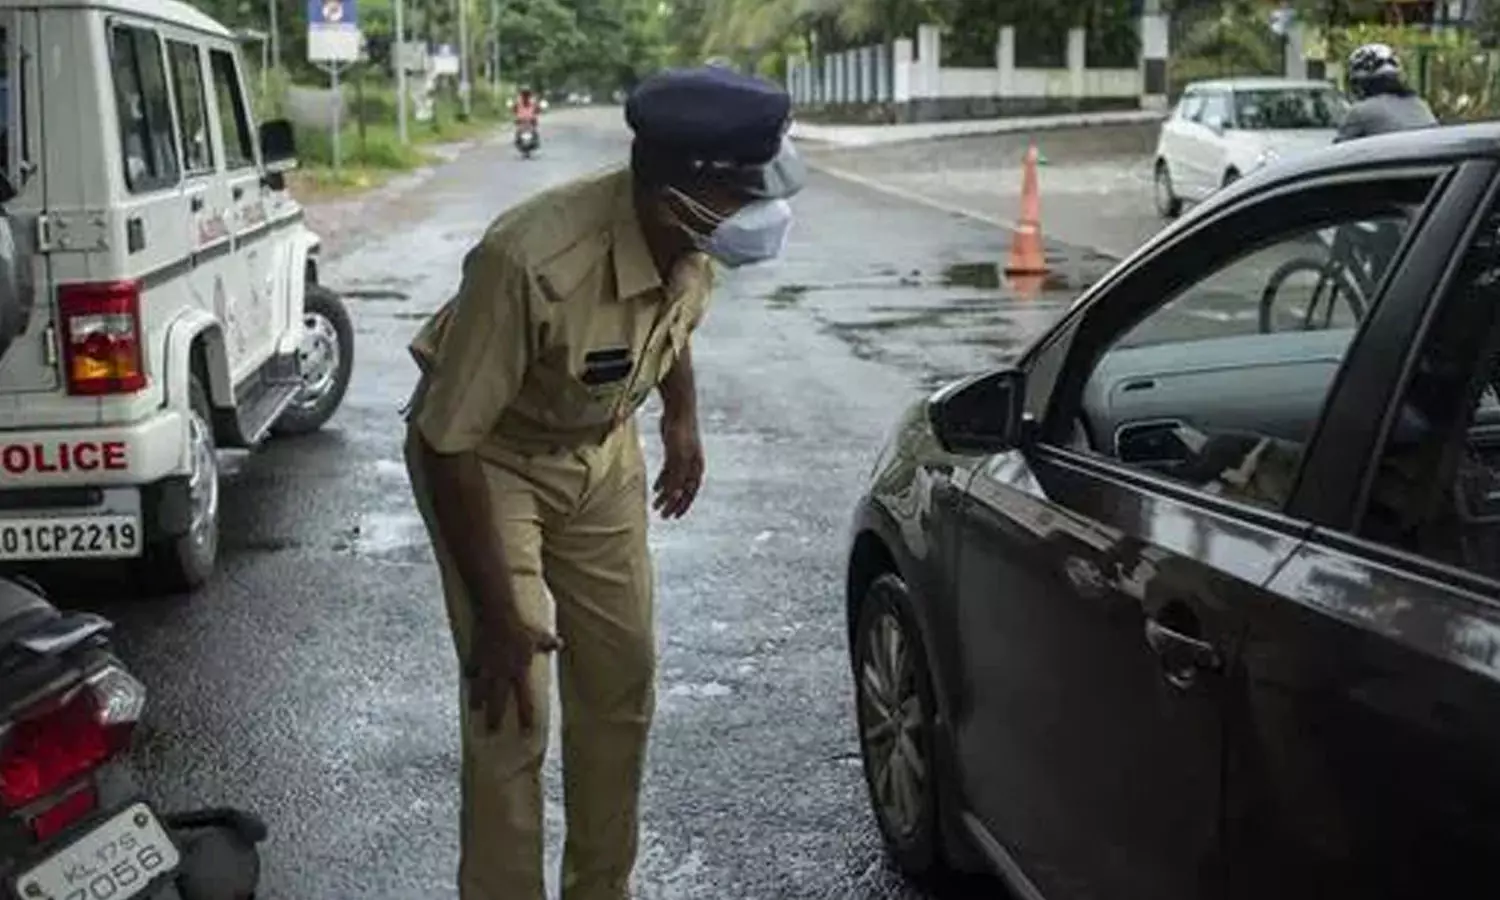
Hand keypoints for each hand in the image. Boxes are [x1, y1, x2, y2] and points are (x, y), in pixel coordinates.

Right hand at [465, 616, 561, 733]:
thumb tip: (560, 643)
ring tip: (474, 709)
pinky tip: (467, 678)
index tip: (528, 732)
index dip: (527, 717)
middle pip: (498, 702)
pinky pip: (471, 669)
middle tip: (491, 732)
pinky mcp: (475, 657)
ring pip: (480, 690)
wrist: (497, 614)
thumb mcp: (539, 635)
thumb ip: (548, 643)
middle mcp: (502, 673)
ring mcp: (486, 667)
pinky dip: (470, 674)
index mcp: (519, 671)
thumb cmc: (521, 625)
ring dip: (478, 701)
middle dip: (494, 718)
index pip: (525, 700)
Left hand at [653, 411, 703, 519]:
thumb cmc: (680, 432)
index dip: (682, 505)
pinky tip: (654, 489)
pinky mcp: (674, 451)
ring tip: (656, 506)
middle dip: (673, 504)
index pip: (690, 492)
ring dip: (666, 494)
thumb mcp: (677, 456)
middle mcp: (692, 465)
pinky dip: (663, 481)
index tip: (672, 517)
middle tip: (663, 516)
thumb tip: (675, 496)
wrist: (679, 410)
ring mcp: (684, 458)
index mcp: (696, 468)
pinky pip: (669, 471)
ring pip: (675, 482)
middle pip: (684, 490)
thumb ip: (676, 476)